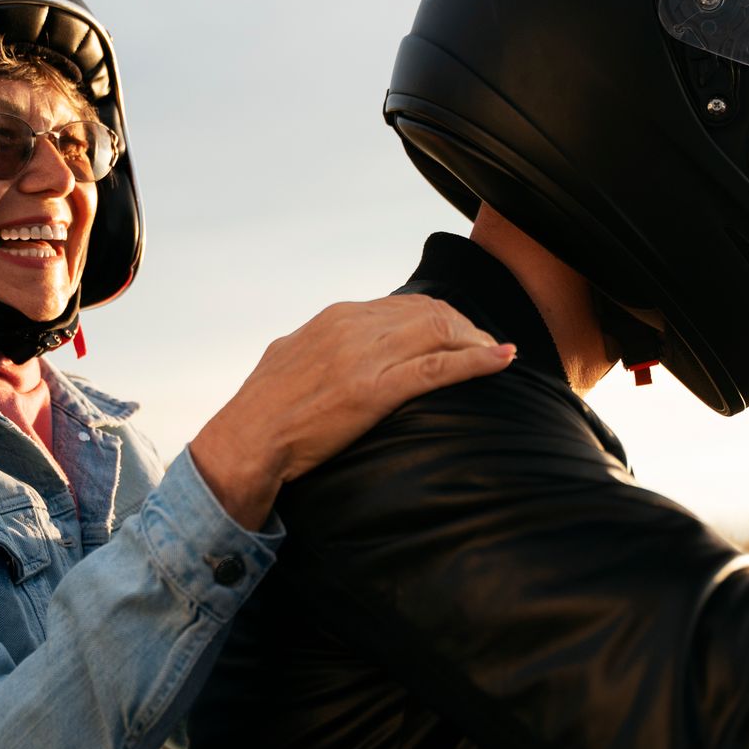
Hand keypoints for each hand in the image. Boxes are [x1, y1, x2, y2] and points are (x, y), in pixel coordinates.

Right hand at [190, 295, 514, 528]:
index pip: (404, 305)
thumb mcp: (292, 361)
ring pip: (440, 332)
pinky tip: (502, 360)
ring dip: (477, 341)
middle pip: (430, 312)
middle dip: (466, 327)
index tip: (458, 335)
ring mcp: (364, 358)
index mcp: (335, 319)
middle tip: (485, 347)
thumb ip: (323, 348)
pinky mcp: (373, 391)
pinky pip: (438, 367)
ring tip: (496, 356)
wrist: (245, 443)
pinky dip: (477, 361)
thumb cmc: (264, 413)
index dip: (441, 319)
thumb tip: (338, 349)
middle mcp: (352, 328)